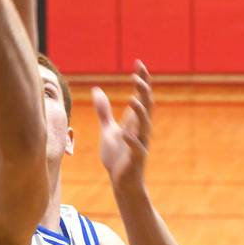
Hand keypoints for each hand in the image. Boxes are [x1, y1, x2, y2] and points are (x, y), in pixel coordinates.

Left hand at [92, 61, 153, 190]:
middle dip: (144, 90)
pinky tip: (126, 133)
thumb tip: (97, 90)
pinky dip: (132, 140)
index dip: (141, 80)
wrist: (121, 181)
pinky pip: (137, 148)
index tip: (138, 62)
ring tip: (134, 99)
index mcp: (133, 122)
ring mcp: (139, 143)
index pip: (140, 96)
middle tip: (139, 74)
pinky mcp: (135, 158)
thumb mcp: (108, 129)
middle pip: (146, 105)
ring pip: (144, 125)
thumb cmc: (117, 156)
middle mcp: (139, 129)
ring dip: (140, 112)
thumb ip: (103, 111)